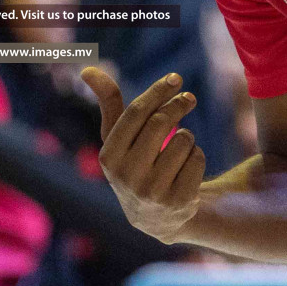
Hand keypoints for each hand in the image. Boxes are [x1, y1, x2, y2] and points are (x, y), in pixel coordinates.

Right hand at [81, 67, 205, 243]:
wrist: (155, 217)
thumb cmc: (134, 162)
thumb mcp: (118, 137)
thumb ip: (108, 103)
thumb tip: (89, 69)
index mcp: (109, 157)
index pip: (135, 114)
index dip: (157, 92)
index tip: (175, 78)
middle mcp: (128, 177)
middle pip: (161, 123)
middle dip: (179, 105)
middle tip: (189, 98)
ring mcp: (154, 192)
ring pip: (184, 140)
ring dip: (187, 137)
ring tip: (179, 147)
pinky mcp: (179, 202)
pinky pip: (198, 159)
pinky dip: (196, 155)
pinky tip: (185, 167)